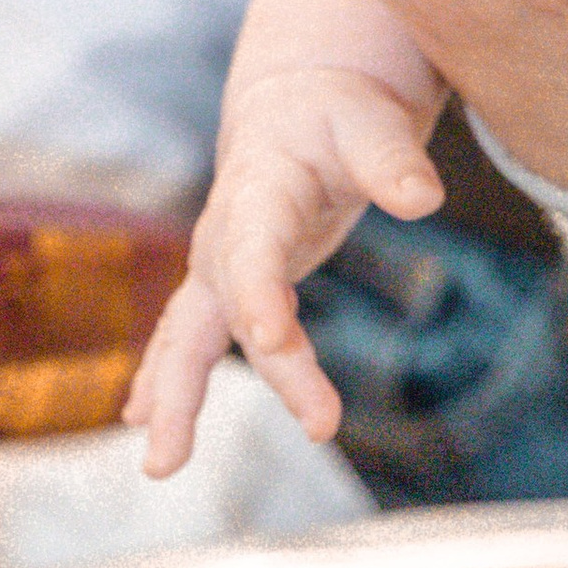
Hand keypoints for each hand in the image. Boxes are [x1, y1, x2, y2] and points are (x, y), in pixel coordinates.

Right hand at [126, 66, 442, 475]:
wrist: (293, 103)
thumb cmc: (338, 112)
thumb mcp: (371, 122)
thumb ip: (392, 160)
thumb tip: (425, 197)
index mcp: (259, 189)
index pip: (255, 247)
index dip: (259, 292)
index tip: (274, 339)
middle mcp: (225, 232)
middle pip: (233, 307)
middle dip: (269, 369)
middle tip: (321, 425)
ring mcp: (218, 262)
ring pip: (191, 333)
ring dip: (176, 395)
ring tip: (162, 464)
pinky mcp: (225, 285)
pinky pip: (188, 337)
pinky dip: (166, 379)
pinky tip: (142, 423)